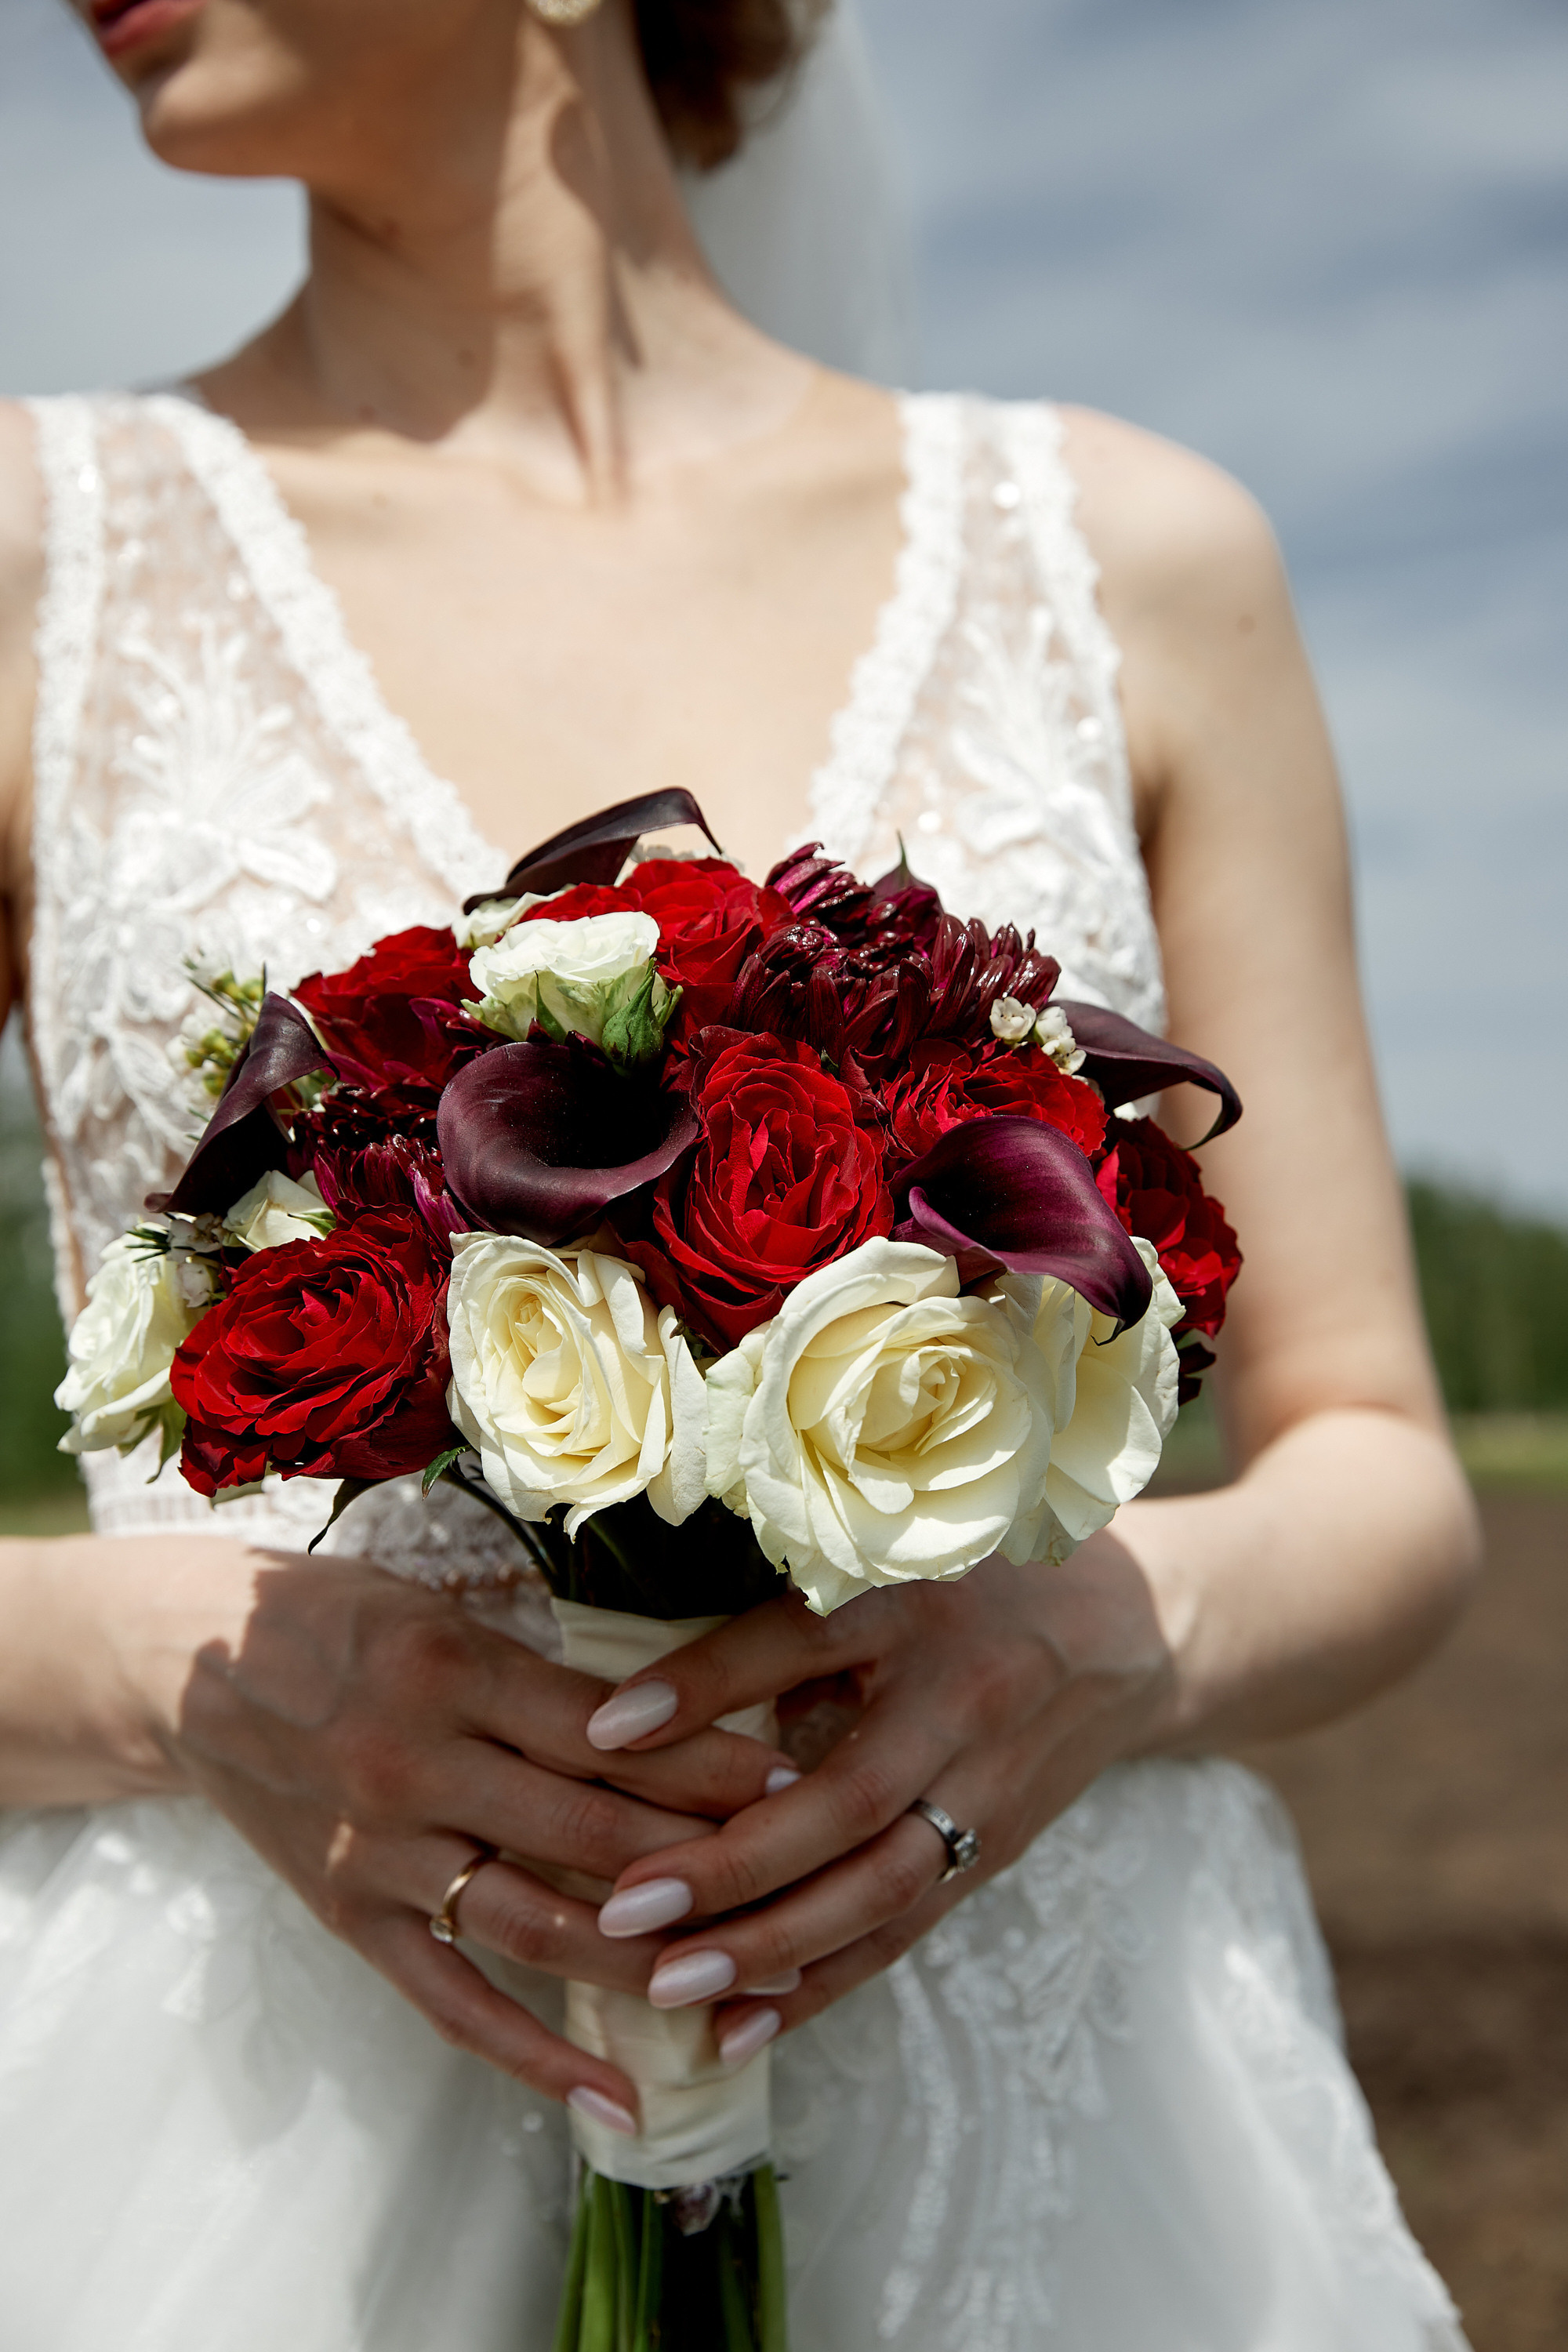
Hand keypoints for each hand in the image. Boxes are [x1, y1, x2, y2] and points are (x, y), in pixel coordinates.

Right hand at [161, 1544, 785, 2125]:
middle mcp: (420, 1764)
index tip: (798, 1781)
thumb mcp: (443, 1613)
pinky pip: (453, 2002)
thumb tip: (678, 1718)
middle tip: (803, 1881)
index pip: (610, 1732)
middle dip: (707, 1858)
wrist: (189, 1666)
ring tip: (741, 1979)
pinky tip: (614, 2096)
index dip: (710, 1761)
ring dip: (646, 1955)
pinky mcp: (350, 1917)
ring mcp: (383, 1851)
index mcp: (455, 1670)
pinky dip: (534, 2057)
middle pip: (593, 1828)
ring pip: (538, 1921)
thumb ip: (545, 1673)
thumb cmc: (339, 1624)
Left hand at [585, 1538, 1177, 2062]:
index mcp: (922, 1608)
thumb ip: (785, 1610)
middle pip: (847, 1803)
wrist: (1128, 1635)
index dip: (706, 1686)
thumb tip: (640, 1679)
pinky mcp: (995, 1853)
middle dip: (733, 1865)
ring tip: (669, 1987)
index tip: (602, 1730)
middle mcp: (962, 1707)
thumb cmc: (978, 1579)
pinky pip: (904, 1932)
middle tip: (623, 1906)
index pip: (803, 1643)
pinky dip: (822, 1984)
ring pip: (879, 1891)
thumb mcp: (890, 1561)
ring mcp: (988, 1793)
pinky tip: (741, 2028)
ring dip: (772, 1948)